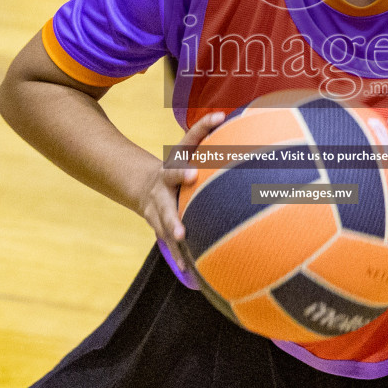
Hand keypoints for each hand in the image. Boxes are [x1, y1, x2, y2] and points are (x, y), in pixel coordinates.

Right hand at [139, 111, 225, 274]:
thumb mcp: (191, 153)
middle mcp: (165, 178)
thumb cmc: (184, 170)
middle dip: (181, 173)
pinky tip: (188, 271)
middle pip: (172, 173)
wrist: (146, 189)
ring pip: (164, 212)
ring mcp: (158, 202)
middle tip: (191, 175)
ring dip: (173, 222)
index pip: (190, 138)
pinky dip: (178, 256)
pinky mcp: (157, 223)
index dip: (203, 126)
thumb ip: (212, 141)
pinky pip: (167, 241)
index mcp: (178, 159)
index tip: (218, 117)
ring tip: (182, 234)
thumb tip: (241, 123)